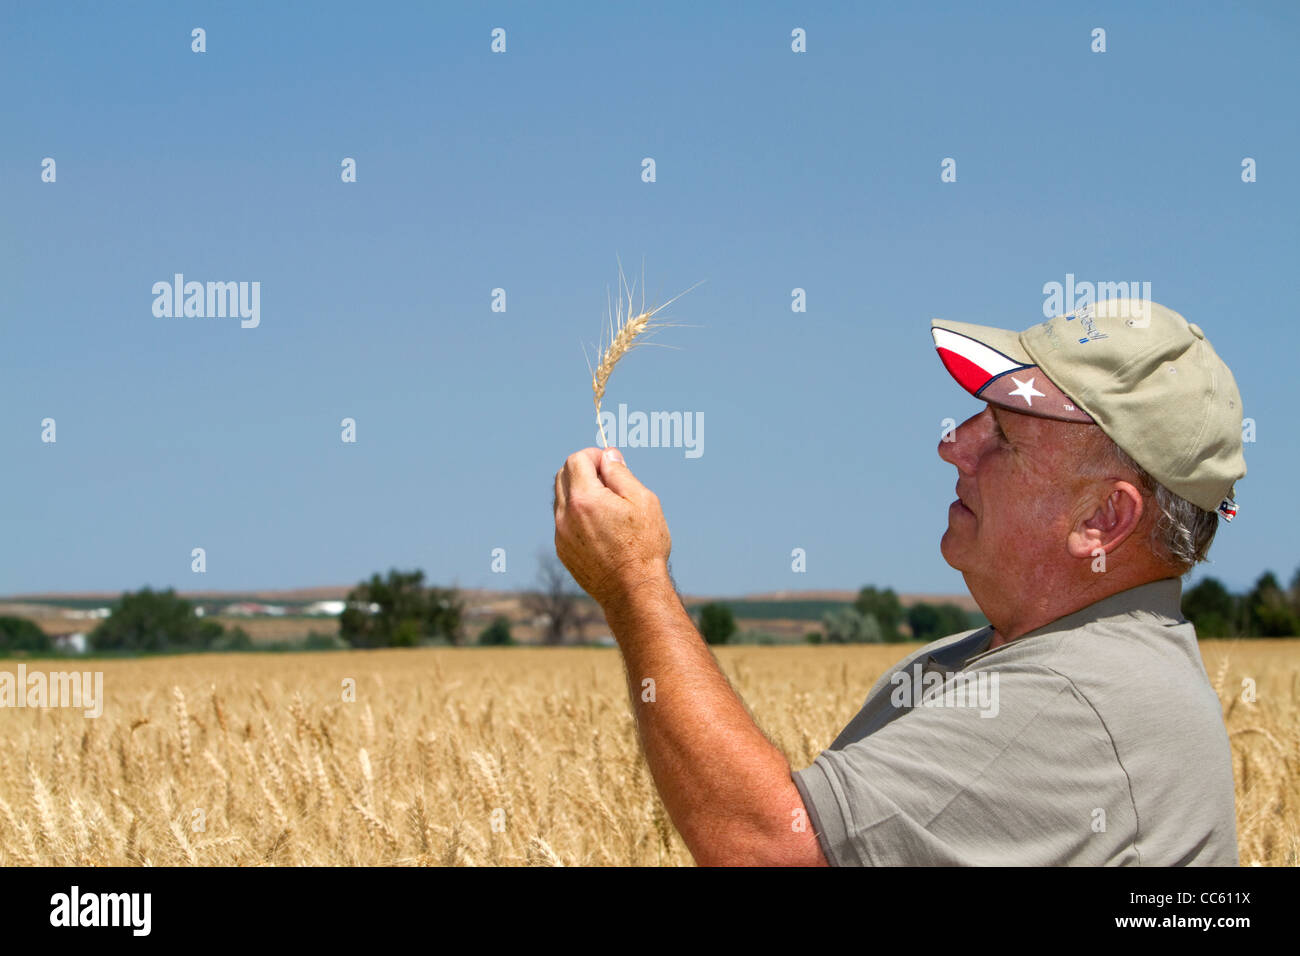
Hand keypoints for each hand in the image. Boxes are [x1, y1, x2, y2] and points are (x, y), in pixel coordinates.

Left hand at [553, 447, 671, 609]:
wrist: (633, 590)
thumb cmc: (643, 545)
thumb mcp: (642, 501)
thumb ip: (620, 473)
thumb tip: (608, 455)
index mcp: (584, 498)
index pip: (576, 460)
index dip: (594, 456)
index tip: (610, 465)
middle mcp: (565, 515)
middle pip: (562, 475)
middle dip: (583, 470)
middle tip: (610, 483)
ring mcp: (561, 534)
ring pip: (561, 498)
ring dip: (579, 493)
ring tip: (608, 507)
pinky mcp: (563, 550)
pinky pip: (564, 521)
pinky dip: (577, 514)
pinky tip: (601, 527)